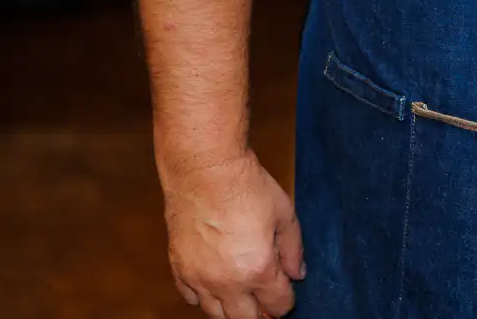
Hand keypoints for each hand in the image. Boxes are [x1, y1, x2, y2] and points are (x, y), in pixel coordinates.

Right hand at [160, 150, 304, 317]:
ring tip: (242, 294)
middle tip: (266, 299)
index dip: (286, 301)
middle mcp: (226, 282)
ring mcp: (199, 278)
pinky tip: (215, 284)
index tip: (286, 292)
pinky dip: (204, 298)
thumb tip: (297, 274)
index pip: (277, 306)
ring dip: (232, 309)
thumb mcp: (284, 214)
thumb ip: (293, 249)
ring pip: (216, 315)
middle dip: (260, 313)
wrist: (204, 171)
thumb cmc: (246, 186)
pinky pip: (190, 299)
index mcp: (257, 269)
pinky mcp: (179, 269)